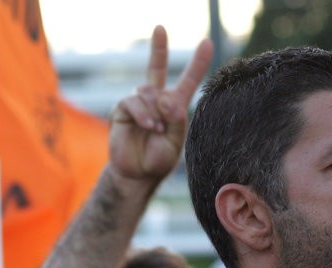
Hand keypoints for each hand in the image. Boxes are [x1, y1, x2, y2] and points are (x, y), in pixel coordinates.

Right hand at [108, 25, 212, 182]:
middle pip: (156, 68)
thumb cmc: (159, 160)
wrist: (138, 174)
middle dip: (159, 48)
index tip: (208, 43)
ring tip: (157, 130)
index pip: (188, 81)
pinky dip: (144, 114)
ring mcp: (139, 103)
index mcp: (175, 107)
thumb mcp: (176, 142)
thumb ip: (175, 119)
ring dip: (156, 112)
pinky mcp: (123, 109)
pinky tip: (149, 126)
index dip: (197, 63)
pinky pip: (135, 102)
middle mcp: (157, 100)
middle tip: (160, 28)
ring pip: (149, 92)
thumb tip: (164, 97)